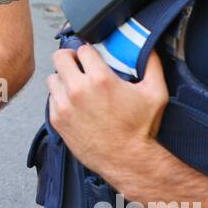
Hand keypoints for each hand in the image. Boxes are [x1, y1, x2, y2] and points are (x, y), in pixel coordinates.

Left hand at [46, 45, 167, 188]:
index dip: (89, 51)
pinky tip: (73, 103)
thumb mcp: (156, 93)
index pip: (83, 49)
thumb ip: (152, 64)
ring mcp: (65, 105)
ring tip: (75, 85)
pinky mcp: (58, 120)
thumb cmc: (141, 129)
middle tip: (78, 64)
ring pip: (52, 78)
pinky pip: (51, 99)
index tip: (93, 57)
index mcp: (100, 79)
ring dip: (63, 79)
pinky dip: (59, 98)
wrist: (128, 160)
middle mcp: (78, 90)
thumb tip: (148, 47)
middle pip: (60, 57)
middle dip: (69, 58)